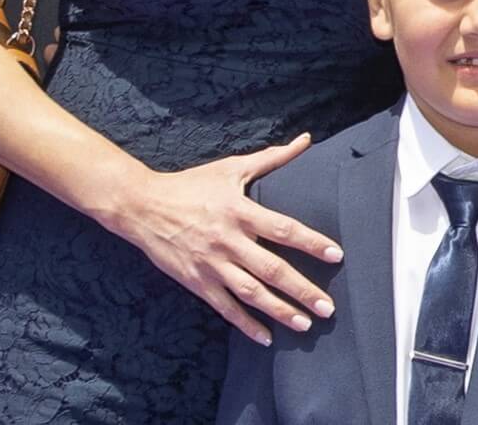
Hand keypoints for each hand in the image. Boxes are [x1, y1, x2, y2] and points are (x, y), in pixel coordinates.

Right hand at [105, 134, 342, 345]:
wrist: (142, 206)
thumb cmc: (191, 184)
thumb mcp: (231, 168)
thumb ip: (272, 158)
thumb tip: (306, 140)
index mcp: (240, 211)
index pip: (283, 229)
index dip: (311, 242)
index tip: (336, 256)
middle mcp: (228, 240)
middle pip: (271, 269)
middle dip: (302, 290)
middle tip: (328, 307)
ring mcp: (212, 264)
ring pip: (251, 293)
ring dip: (279, 311)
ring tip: (305, 325)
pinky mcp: (197, 282)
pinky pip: (225, 308)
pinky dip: (245, 325)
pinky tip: (266, 337)